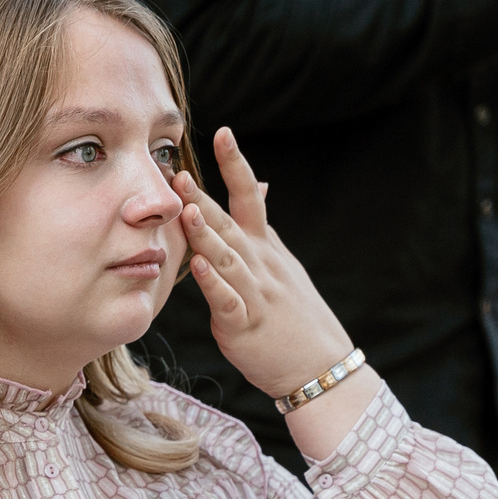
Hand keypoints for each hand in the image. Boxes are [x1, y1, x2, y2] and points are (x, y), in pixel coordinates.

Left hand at [176, 128, 383, 456]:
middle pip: (229, 224)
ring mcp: (255, 294)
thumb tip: (259, 185)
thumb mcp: (282, 262)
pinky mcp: (245, 326)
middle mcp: (260, 264)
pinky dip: (213, 284)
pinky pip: (228, 302)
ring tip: (186, 211)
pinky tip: (196, 266)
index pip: (249, 197)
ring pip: (226, 258)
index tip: (223, 132)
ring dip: (205, 234)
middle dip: (203, 197)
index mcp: (265, 248)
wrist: (320, 366)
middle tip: (177, 172)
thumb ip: (262, 227)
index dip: (236, 165)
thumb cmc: (294, 316)